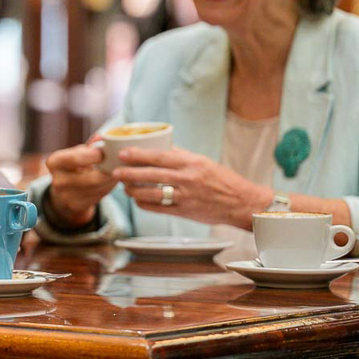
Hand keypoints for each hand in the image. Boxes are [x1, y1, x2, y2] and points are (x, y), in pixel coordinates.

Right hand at [45, 142, 114, 226]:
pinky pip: (99, 196)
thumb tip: (102, 137)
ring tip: (118, 170)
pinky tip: (111, 181)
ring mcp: (66, 196)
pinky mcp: (76, 206)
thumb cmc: (74, 166)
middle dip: (109, 170)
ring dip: (112, 179)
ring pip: (98, 188)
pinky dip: (108, 187)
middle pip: (91, 178)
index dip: (95, 155)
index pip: (76, 158)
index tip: (107, 151)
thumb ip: (90, 145)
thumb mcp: (77, 153)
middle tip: (119, 163)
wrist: (64, 192)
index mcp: (54, 162)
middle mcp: (57, 181)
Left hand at [113, 147, 267, 228]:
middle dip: (130, 173)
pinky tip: (137, 201)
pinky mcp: (186, 212)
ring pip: (152, 193)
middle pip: (152, 174)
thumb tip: (161, 146)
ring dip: (134, 191)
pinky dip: (145, 205)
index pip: (159, 156)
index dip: (139, 154)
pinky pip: (159, 208)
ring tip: (124, 187)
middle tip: (115, 172)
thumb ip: (181, 155)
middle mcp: (187, 178)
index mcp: (191, 163)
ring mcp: (186, 196)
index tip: (123, 153)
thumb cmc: (222, 180)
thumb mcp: (203, 162)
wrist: (242, 202)